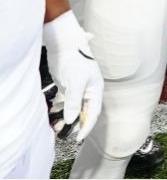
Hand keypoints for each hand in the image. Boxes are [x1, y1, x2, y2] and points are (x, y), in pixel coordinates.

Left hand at [43, 12, 102, 142]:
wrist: (64, 46)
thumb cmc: (75, 61)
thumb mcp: (76, 81)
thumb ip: (74, 101)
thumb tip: (71, 119)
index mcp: (95, 90)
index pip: (93, 112)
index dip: (87, 126)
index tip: (79, 138)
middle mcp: (88, 91)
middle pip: (83, 112)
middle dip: (75, 124)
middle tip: (65, 134)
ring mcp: (78, 90)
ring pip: (73, 109)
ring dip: (66, 118)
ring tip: (56, 126)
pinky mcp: (68, 87)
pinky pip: (65, 103)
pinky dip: (60, 110)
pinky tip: (53, 114)